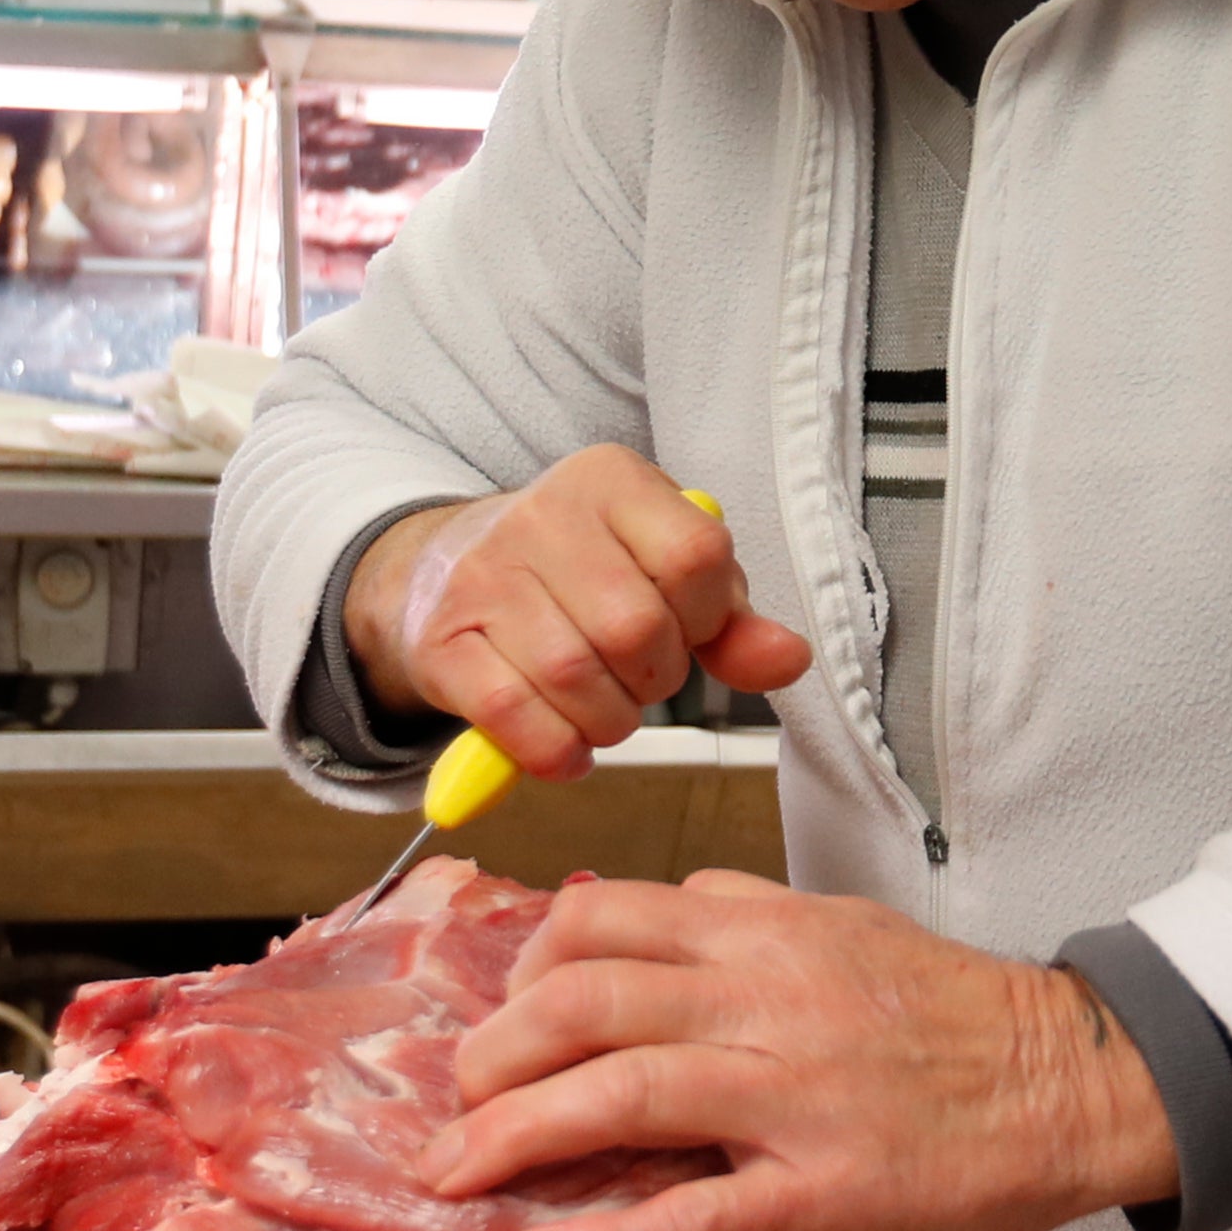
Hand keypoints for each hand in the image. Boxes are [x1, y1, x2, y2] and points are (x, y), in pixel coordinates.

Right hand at [346, 449, 809, 781]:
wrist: (446, 569)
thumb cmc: (579, 574)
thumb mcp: (663, 574)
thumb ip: (731, 622)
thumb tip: (788, 659)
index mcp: (612, 480)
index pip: (696, 556)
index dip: (705, 619)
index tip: (685, 630)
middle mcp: (543, 515)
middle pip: (636, 628)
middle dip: (653, 679)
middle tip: (636, 677)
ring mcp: (483, 576)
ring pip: (575, 678)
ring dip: (607, 721)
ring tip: (601, 707)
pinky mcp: (443, 641)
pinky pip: (513, 715)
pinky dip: (553, 750)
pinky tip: (562, 742)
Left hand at [426, 869, 1181, 1230]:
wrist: (1075, 1080)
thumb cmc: (960, 1013)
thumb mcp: (844, 925)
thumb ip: (746, 913)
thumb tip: (661, 908)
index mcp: (762, 928)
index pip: (599, 918)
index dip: (523, 970)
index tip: (503, 1019)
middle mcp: (763, 996)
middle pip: (579, 1002)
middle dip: (490, 1059)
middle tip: (454, 1111)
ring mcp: (791, 1095)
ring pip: (615, 1096)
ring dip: (510, 1139)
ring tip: (452, 1180)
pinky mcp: (826, 1190)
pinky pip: (690, 1217)